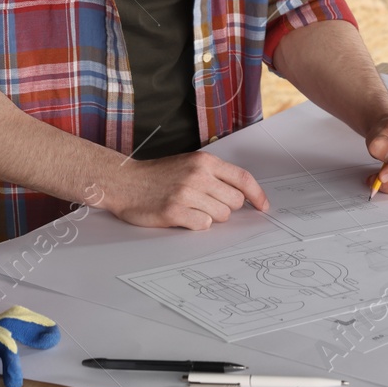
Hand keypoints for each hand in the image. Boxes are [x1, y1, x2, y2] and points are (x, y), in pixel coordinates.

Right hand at [105, 151, 268, 230]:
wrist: (124, 182)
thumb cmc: (158, 175)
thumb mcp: (189, 164)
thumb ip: (214, 175)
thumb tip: (242, 194)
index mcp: (204, 161)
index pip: (243, 178)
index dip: (257, 194)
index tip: (263, 206)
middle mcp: (198, 175)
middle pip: (235, 202)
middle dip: (226, 208)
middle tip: (207, 204)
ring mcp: (186, 193)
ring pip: (221, 216)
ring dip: (210, 216)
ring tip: (191, 208)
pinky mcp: (174, 211)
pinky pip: (202, 225)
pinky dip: (196, 224)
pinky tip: (183, 215)